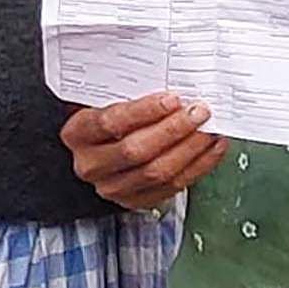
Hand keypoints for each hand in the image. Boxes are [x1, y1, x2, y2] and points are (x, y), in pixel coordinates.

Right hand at [64, 91, 226, 209]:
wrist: (98, 152)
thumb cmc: (106, 120)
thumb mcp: (103, 101)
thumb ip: (127, 94)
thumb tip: (170, 86)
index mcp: (77, 134)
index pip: (110, 123)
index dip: (144, 111)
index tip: (172, 99)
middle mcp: (90, 164)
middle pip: (136, 150)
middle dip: (174, 129)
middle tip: (198, 112)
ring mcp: (112, 187)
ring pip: (158, 171)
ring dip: (190, 149)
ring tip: (209, 129)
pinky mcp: (136, 201)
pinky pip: (173, 186)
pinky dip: (199, 166)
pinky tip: (211, 148)